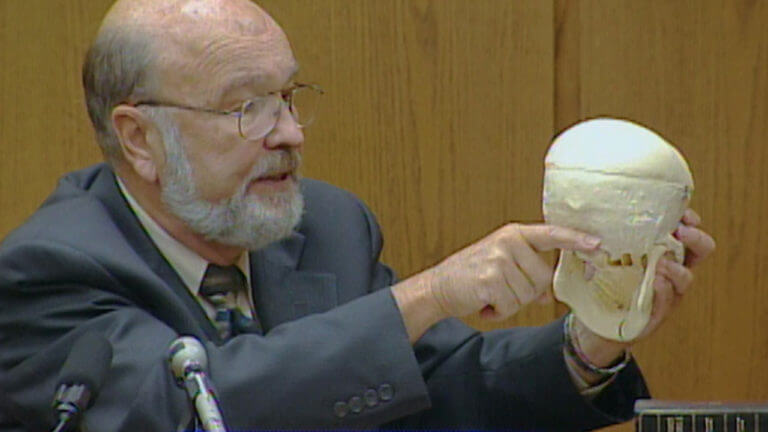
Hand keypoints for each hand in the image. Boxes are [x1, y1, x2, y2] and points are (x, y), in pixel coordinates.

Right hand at [392, 223, 600, 341]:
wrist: (438, 287)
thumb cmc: (471, 277)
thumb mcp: (501, 266)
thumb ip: (527, 273)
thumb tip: (550, 293)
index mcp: (513, 234)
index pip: (551, 235)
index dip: (576, 240)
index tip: (598, 244)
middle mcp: (508, 242)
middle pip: (543, 278)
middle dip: (525, 291)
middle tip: (500, 289)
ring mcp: (499, 259)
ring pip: (528, 294)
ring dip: (510, 303)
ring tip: (490, 294)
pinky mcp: (490, 279)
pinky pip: (512, 305)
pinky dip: (499, 311)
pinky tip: (485, 302)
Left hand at [573, 209, 715, 371]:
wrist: (593, 322)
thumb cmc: (601, 283)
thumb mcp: (603, 253)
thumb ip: (603, 235)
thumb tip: (591, 213)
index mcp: (661, 250)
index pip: (685, 229)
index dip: (689, 219)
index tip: (683, 213)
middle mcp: (670, 270)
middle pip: (700, 251)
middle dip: (696, 239)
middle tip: (681, 231)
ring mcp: (666, 292)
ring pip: (685, 278)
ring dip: (676, 268)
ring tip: (661, 262)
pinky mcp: (656, 313)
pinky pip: (666, 301)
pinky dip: (663, 290)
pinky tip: (655, 282)